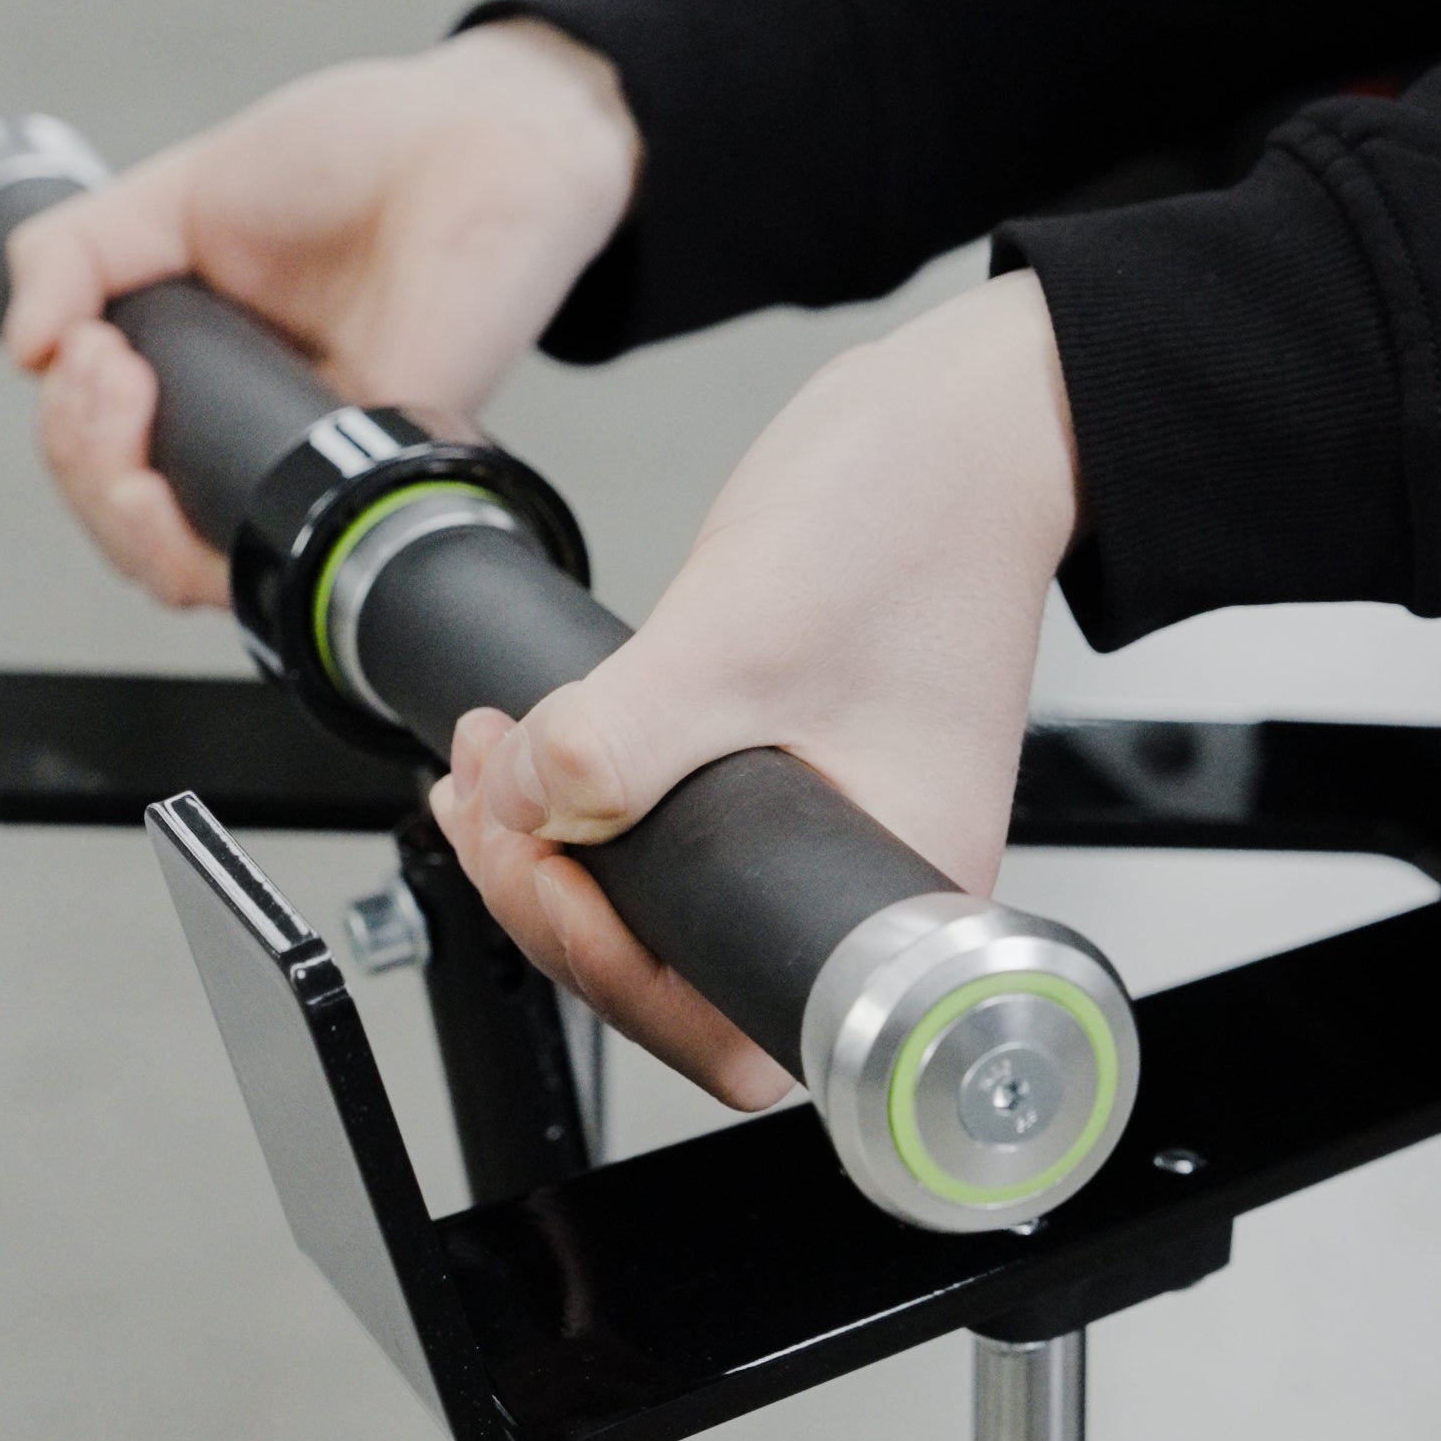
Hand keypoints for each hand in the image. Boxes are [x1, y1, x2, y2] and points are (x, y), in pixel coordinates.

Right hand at [1, 22, 639, 604]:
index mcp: (202, 365)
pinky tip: (162, 453)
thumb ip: (77, 251)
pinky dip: (180, 531)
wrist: (476, 142)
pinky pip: (253, 557)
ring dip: (105, 489)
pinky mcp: (357, 477)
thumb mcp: (178, 188)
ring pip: (167, 559)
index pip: (101, 450)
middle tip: (98, 367)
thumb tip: (24, 348)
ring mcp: (301, 458)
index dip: (68, 425)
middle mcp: (247, 425)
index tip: (80, 346)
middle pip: (118, 517)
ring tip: (120, 388)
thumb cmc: (359, 153)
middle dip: (75, 454)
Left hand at [431, 271, 1080, 1107]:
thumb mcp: (740, 638)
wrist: (957, 417)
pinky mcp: (775, 767)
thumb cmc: (917, 520)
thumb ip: (616, 738)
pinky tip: (517, 762)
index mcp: (890, 889)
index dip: (621, 975)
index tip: (557, 881)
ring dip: (552, 853)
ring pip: (660, 902)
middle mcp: (858, 878)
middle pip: (680, 970)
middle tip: (489, 817)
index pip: (734, 1023)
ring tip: (484, 775)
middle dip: (560, 902)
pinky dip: (579, 806)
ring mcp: (815, 824)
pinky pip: (664, 828)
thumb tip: (521, 811)